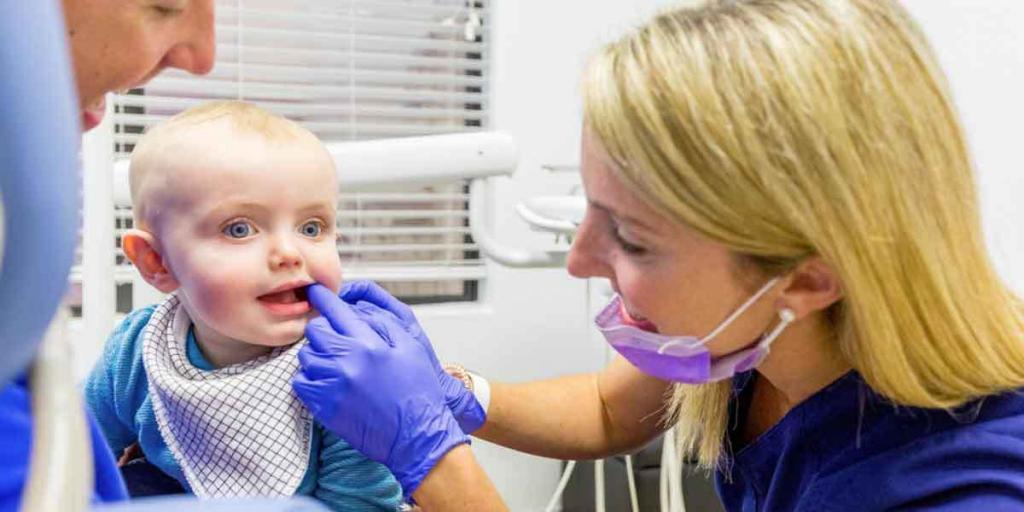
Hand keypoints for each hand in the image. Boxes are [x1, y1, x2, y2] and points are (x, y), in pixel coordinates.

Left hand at [293, 284, 468, 497]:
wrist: (416, 436)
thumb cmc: (417, 392)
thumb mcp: (410, 347)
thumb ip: (382, 323)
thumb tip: (357, 308)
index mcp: (369, 344)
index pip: (335, 311)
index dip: (323, 298)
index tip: (315, 292)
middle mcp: (347, 362)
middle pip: (315, 331)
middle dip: (323, 330)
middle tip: (337, 340)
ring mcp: (332, 385)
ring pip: (306, 355)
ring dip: (317, 355)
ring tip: (337, 364)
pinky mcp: (324, 406)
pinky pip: (301, 382)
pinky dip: (310, 378)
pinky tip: (328, 381)